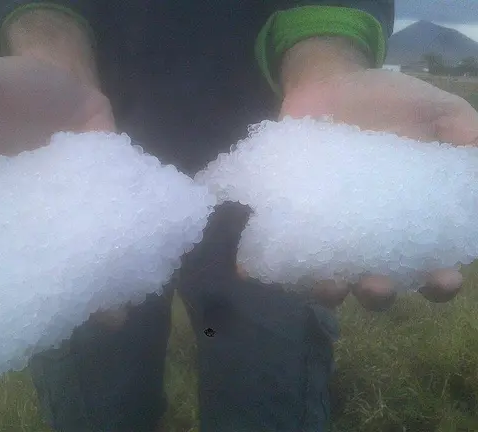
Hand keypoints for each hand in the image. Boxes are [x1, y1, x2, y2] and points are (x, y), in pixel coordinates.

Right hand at [0, 55, 124, 326]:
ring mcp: (87, 190)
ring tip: (126, 303)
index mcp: (9, 197)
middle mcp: (51, 204)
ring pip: (101, 238)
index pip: (12, 244)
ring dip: (113, 266)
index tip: (32, 302)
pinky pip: (129, 201)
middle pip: (65, 254)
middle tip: (97, 318)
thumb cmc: (7, 81)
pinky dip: (140, 220)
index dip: (22, 273)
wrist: (57, 67)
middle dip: (77, 286)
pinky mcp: (117, 172)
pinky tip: (154, 247)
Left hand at [274, 38, 476, 310]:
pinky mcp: (290, 215)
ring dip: (327, 290)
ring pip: (326, 276)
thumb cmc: (388, 102)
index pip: (430, 265)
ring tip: (327, 283)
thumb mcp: (434, 113)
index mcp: (407, 220)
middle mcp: (367, 234)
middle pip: (375, 284)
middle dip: (377, 293)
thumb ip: (463, 134)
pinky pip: (277, 248)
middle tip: (376, 283)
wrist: (330, 82)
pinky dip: (264, 263)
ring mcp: (326, 228)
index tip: (442, 279)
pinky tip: (254, 268)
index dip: (440, 281)